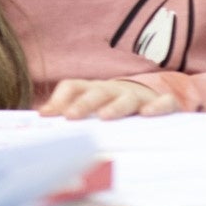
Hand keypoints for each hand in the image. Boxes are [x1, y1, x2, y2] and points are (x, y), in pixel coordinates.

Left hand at [38, 79, 180, 119]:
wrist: (153, 99)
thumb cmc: (114, 107)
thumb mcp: (92, 109)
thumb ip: (68, 111)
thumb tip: (41, 118)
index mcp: (93, 90)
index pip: (72, 86)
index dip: (59, 99)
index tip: (46, 115)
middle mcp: (114, 90)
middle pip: (97, 92)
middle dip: (83, 104)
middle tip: (70, 117)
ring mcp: (138, 96)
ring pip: (127, 99)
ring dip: (115, 107)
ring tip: (105, 117)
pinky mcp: (162, 104)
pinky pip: (164, 102)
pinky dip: (157, 106)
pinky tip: (148, 114)